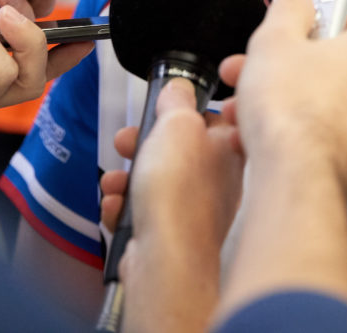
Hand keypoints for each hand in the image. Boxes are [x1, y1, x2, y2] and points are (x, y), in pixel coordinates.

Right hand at [100, 79, 244, 238]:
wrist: (166, 257)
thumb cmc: (179, 193)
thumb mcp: (175, 123)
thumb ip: (177, 101)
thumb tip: (177, 89)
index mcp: (230, 148)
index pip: (212, 116)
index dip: (183, 109)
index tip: (164, 108)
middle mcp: (221, 181)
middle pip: (178, 150)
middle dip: (143, 144)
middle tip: (128, 141)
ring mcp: (198, 211)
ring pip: (158, 182)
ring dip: (128, 177)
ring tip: (115, 180)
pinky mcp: (174, 236)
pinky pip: (146, 212)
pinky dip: (127, 208)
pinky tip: (118, 207)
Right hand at [218, 0, 346, 194]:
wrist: (294, 177)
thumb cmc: (289, 106)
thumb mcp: (274, 37)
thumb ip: (290, 9)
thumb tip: (300, 4)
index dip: (311, 26)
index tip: (286, 35)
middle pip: (328, 66)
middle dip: (281, 68)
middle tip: (247, 72)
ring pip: (319, 104)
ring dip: (280, 101)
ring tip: (241, 109)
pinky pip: (319, 137)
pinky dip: (291, 133)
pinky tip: (255, 137)